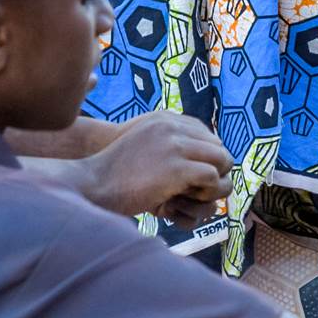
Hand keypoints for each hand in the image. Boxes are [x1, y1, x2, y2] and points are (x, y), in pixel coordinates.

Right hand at [67, 111, 231, 216]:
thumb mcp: (142, 143)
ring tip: (196, 195)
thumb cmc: (114, 171)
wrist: (93, 184)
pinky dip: (208, 191)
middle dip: (215, 170)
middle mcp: (173, 127)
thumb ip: (165, 141)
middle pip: (219, 147)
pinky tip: (188, 199)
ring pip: (223, 160)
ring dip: (215, 182)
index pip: (207, 135)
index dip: (205, 159)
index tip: (193, 176)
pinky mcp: (177, 168)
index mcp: (165, 119)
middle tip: (197, 188)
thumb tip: (193, 157)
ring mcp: (176, 146)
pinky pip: (213, 177)